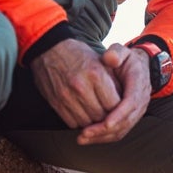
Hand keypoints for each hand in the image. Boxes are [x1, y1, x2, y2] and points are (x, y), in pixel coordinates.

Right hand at [30, 40, 150, 144]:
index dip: (118, 108)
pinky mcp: (56, 103)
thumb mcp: (101, 62)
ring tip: (95, 112)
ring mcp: (66, 96)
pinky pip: (72, 123)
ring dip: (93, 121)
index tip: (119, 106)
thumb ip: (113, 81)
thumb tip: (124, 102)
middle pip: (101, 116)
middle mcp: (81, 87)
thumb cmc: (79, 55)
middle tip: (108, 112)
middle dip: (107, 116)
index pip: (114, 104)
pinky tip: (82, 112)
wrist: (49, 49)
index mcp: (96, 74)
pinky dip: (79, 121)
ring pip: (87, 122)